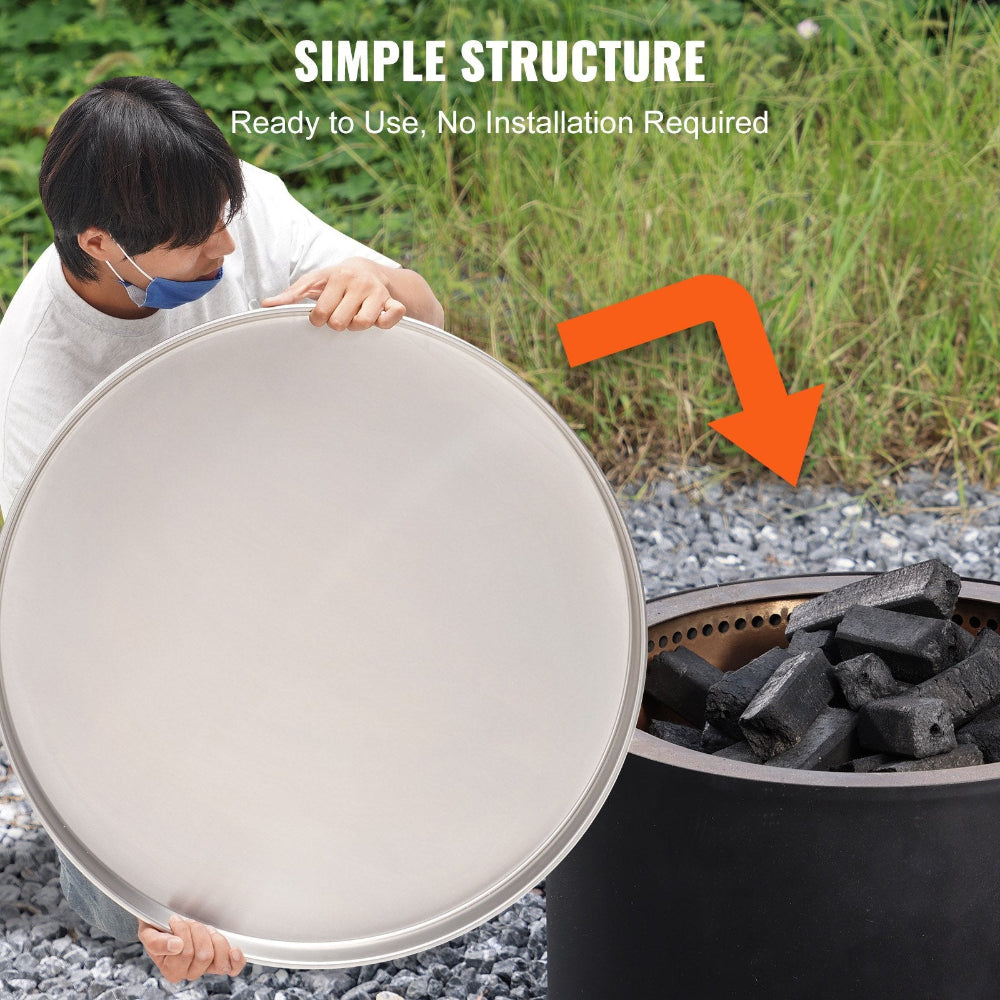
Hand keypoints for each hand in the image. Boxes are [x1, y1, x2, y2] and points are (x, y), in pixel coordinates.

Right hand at [138, 915, 245, 982]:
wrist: (166, 923)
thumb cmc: (158, 929)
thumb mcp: (149, 934)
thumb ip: (157, 942)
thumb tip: (176, 946)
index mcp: (172, 971)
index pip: (185, 952)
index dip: (182, 932)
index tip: (175, 920)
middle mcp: (190, 972)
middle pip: (203, 955)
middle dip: (198, 932)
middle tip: (190, 924)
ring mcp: (206, 967)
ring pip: (217, 958)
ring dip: (212, 937)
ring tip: (203, 928)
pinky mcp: (220, 960)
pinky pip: (232, 968)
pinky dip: (236, 960)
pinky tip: (235, 951)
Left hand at [261, 259, 406, 329]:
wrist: (369, 268)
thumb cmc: (336, 280)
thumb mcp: (314, 282)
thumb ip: (292, 294)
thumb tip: (266, 305)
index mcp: (337, 276)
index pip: (321, 312)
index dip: (318, 319)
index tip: (320, 316)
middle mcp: (358, 282)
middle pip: (340, 322)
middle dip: (337, 324)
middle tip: (339, 315)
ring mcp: (377, 292)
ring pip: (363, 324)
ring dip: (356, 327)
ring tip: (354, 317)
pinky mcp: (393, 301)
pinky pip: (392, 317)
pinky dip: (385, 323)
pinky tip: (378, 319)